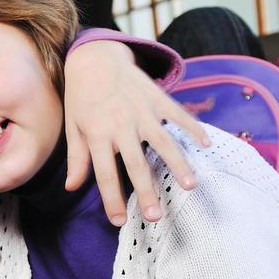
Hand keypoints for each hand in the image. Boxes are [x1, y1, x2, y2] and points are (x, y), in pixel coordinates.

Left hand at [62, 41, 208, 224]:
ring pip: (162, 141)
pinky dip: (193, 127)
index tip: (119, 221)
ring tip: (190, 186)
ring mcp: (141, 110)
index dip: (111, 199)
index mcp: (97, 134)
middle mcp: (120, 124)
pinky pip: (178, 114)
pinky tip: (206, 143)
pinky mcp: (157, 97)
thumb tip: (72, 187)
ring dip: (177, 164)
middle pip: (135, 164)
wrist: (95, 58)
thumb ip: (77, 157)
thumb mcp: (73, 127)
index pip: (103, 173)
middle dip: (146, 191)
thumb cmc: (82, 97)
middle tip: (156, 217)